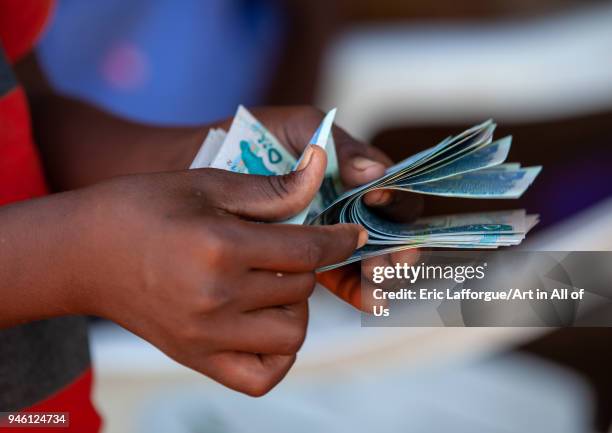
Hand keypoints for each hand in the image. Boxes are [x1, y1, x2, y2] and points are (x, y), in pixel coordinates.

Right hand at [61, 146, 364, 394]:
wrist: (83, 253)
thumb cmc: (142, 208)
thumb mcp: (206, 184)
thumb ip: (271, 187)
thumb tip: (320, 165)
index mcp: (219, 247)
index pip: (306, 249)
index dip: (338, 238)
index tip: (351, 233)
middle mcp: (216, 298)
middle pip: (302, 288)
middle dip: (307, 263)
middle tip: (289, 248)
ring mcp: (206, 336)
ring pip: (292, 332)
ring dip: (295, 305)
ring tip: (272, 283)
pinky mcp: (197, 358)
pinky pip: (264, 375)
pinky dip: (278, 353)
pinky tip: (265, 323)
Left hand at [237, 106, 422, 310]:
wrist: (195, 168)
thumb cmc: (248, 136)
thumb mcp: (296, 129)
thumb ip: (337, 144)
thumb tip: (373, 172)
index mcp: (349, 168)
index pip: (388, 186)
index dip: (393, 197)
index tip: (378, 201)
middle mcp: (343, 201)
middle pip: (386, 227)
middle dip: (394, 244)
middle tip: (391, 258)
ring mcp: (326, 231)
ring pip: (368, 256)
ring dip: (379, 271)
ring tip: (377, 282)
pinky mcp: (305, 259)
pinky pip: (340, 274)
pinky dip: (356, 286)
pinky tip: (364, 296)